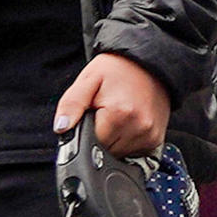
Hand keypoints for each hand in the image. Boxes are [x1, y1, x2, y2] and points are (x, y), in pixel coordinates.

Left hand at [53, 53, 170, 158]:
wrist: (150, 62)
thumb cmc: (118, 69)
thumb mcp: (88, 79)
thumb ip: (71, 104)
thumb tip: (61, 127)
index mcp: (118, 114)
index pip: (90, 145)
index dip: (86, 132)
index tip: (91, 117)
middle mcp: (138, 127)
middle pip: (106, 152)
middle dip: (100, 137)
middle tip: (104, 114)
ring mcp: (149, 135)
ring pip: (119, 154)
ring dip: (114, 141)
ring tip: (117, 117)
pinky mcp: (155, 138)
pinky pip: (134, 152)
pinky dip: (127, 142)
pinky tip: (128, 123)